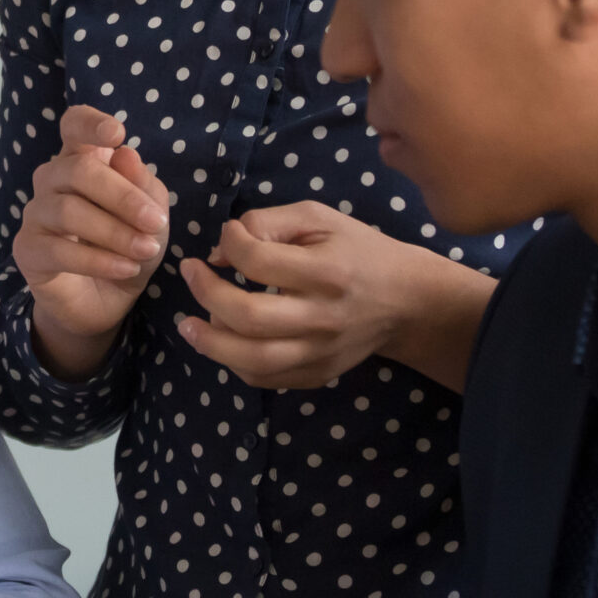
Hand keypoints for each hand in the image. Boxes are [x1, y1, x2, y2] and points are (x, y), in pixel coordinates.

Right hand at [12, 106, 170, 378]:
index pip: (73, 126)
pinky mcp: (27, 250)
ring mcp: (35, 214)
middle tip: (156, 223)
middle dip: (122, 196)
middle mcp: (52, 180)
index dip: (90, 123)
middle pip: (77, 170)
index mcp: (82, 161)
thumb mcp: (153, 218)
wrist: (105, 302)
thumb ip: (144, 187)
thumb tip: (125, 154)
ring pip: (68, 210)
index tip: (117, 135)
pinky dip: (99, 260)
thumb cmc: (127, 247)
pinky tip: (126, 269)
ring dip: (114, 232)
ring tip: (145, 250)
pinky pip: (59, 250)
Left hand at [176, 202, 492, 391]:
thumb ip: (267, 223)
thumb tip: (219, 251)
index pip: (259, 260)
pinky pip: (265, 379)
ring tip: (189, 324)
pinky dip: (234, 364)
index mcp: (326, 272)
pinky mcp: (318, 374)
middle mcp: (323, 317)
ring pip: (253, 360)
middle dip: (206, 293)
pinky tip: (223, 342)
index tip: (227, 236)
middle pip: (248, 317)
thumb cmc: (357, 251)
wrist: (408, 300)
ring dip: (210, 341)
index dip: (230, 242)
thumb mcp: (319, 219)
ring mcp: (321, 352)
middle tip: (190, 272)